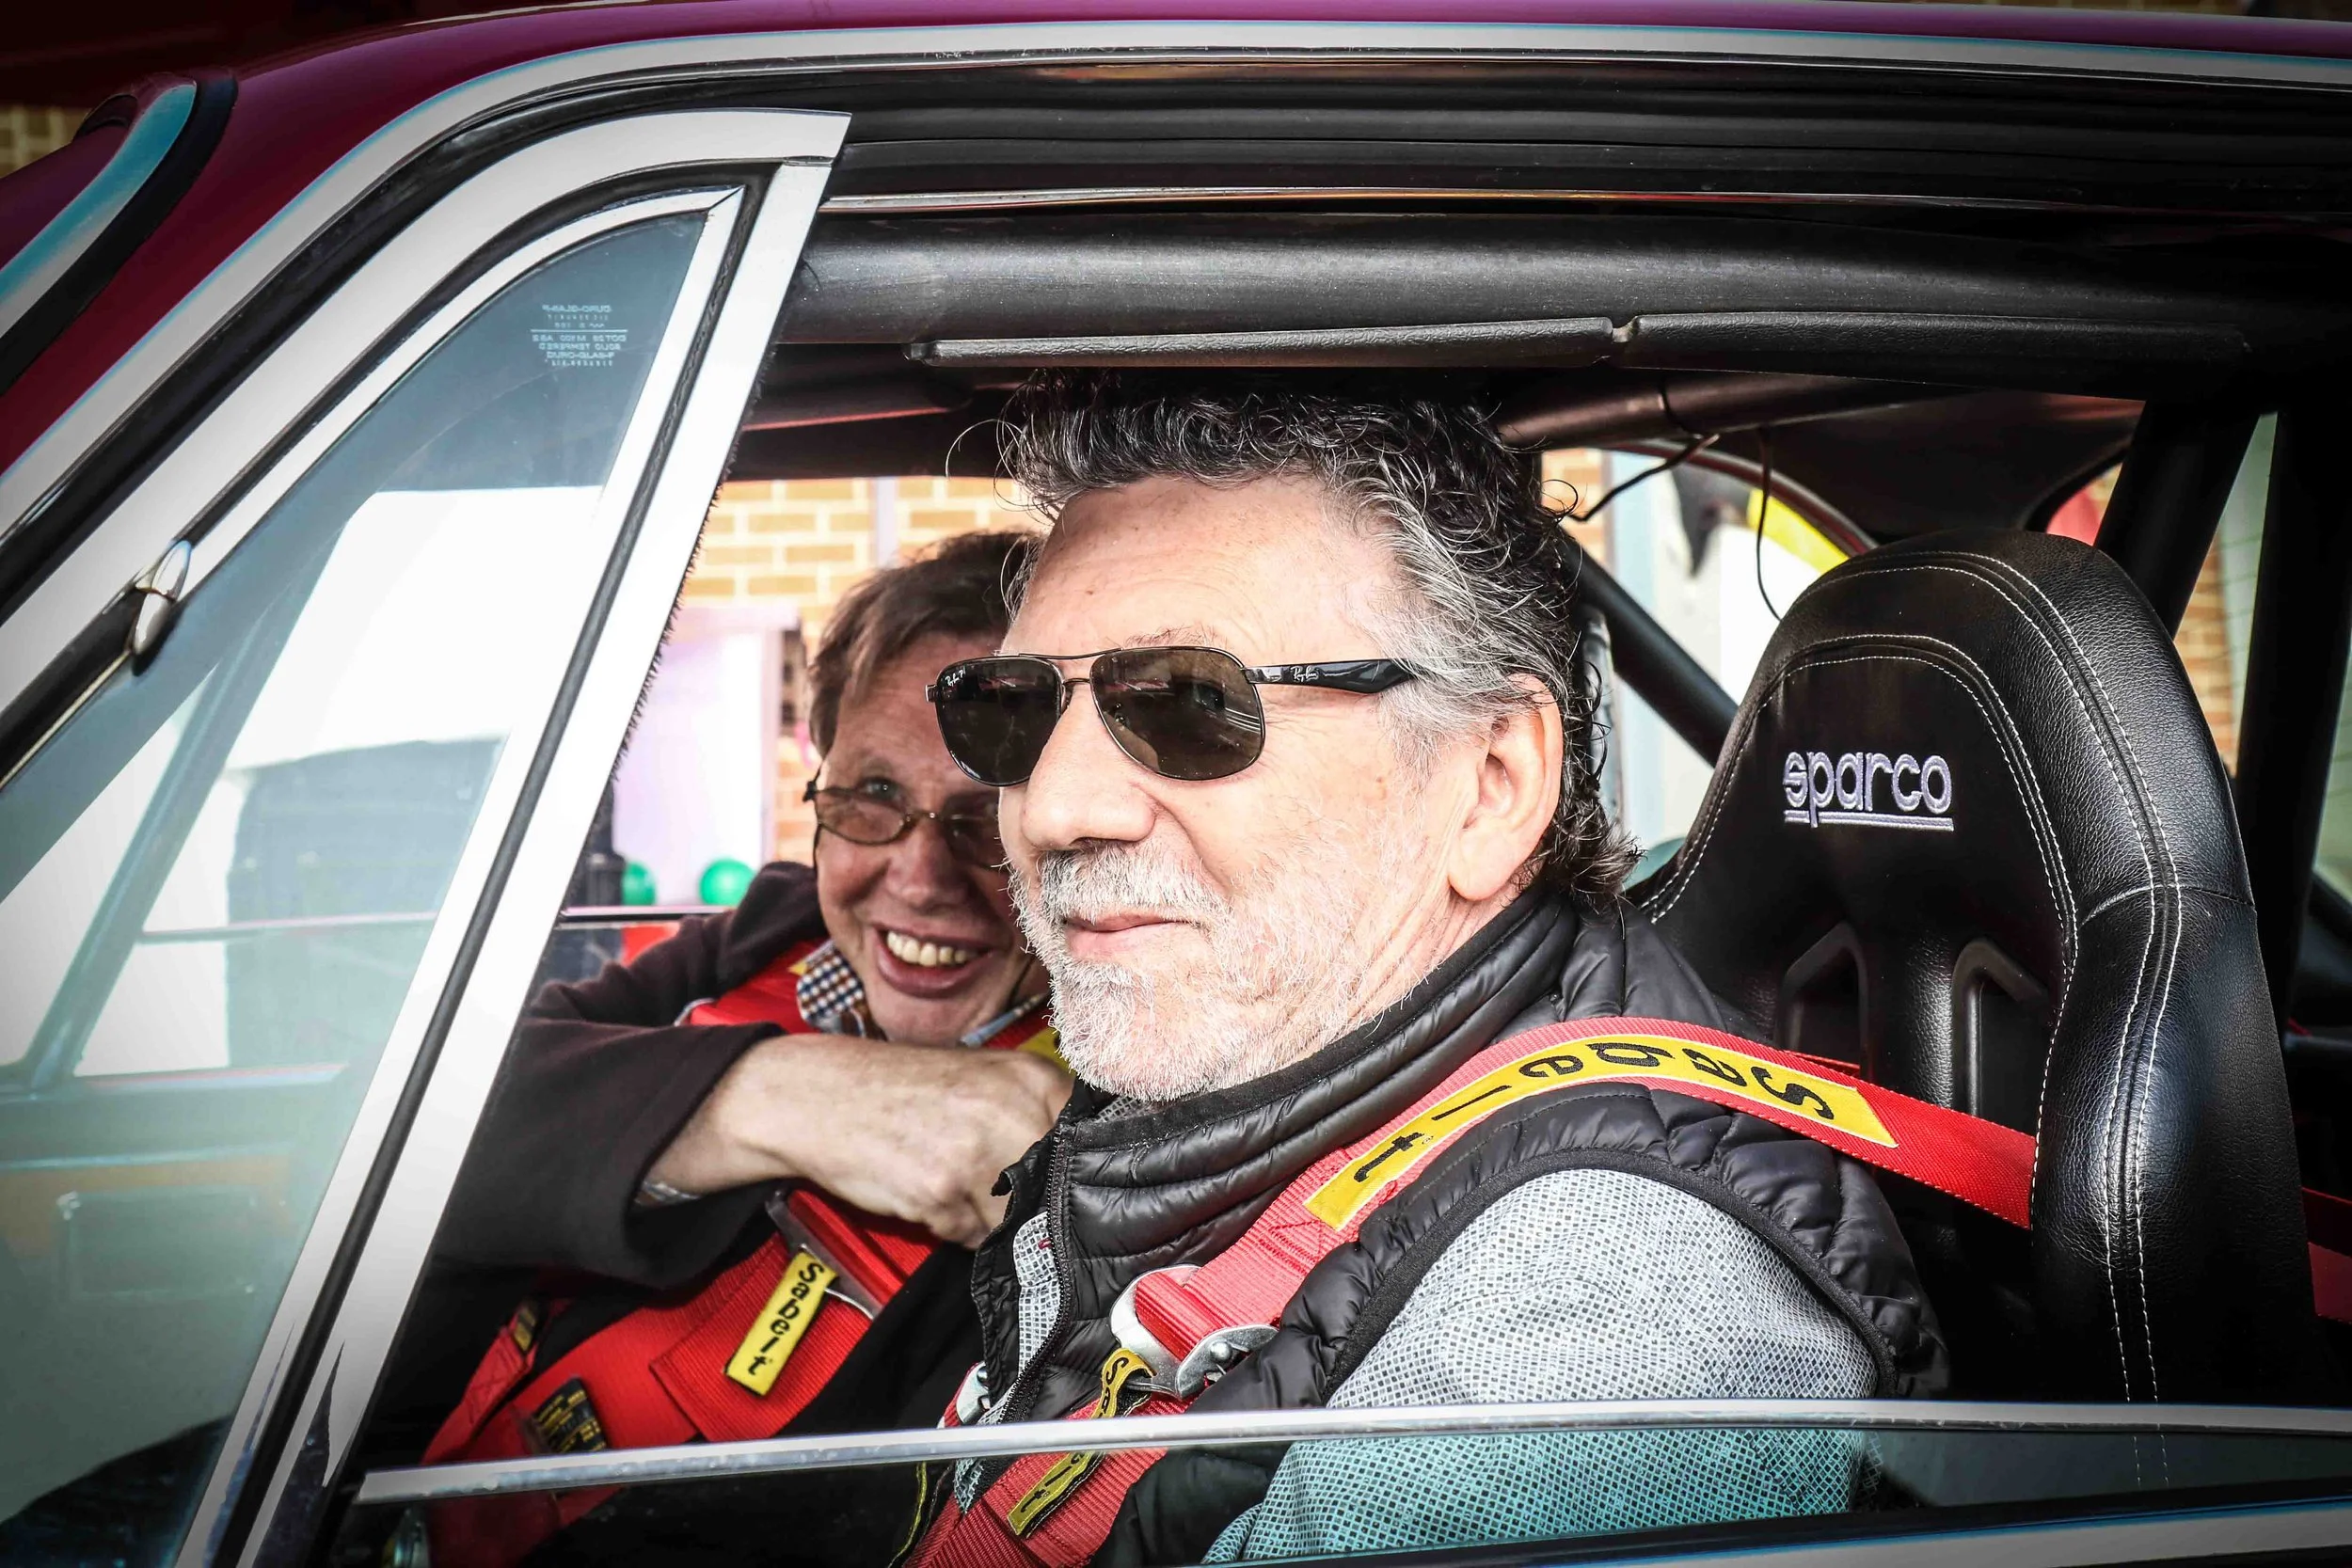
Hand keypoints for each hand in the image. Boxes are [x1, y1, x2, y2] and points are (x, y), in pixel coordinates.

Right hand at [645, 1035, 1072, 1246]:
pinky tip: (927, 1195)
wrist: (820, 1095)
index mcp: (1033, 1078)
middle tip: (996, 1192)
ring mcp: (979, 1151)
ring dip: (992, 1219)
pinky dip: (954, 1229)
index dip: (1082, 1178)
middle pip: (1060, 1190)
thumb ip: (1037, 1116)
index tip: (1067, 1189)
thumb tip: (1087, 1175)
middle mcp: (1015, 1109)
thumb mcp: (984, 1081)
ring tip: (953, 1184)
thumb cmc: (902, 1091)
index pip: (1095, 1145)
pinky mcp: (941, 1190)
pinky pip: (972, 1236)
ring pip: (1019, 1220)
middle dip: (1034, 1204)